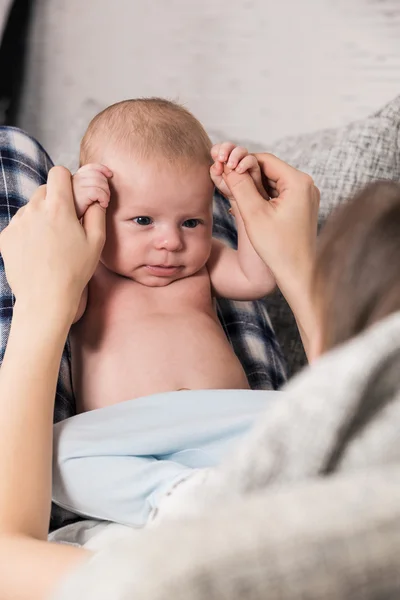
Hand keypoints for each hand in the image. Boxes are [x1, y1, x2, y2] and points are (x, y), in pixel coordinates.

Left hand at [0, 166, 105, 320]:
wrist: (45, 298)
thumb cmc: (74, 271)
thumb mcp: (96, 241)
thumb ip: (97, 211)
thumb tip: (95, 195)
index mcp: (58, 208)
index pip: (59, 173)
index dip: (68, 180)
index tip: (73, 195)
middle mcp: (34, 210)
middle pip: (44, 189)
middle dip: (55, 200)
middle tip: (65, 223)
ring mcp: (17, 223)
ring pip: (30, 207)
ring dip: (41, 216)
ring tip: (51, 242)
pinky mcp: (6, 236)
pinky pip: (19, 224)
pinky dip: (28, 231)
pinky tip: (38, 250)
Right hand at [72, 163, 111, 218]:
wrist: (65, 222)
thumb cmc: (75, 210)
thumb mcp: (81, 194)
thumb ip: (88, 185)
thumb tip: (105, 178)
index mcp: (74, 177)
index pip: (90, 167)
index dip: (103, 169)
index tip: (110, 174)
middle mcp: (74, 179)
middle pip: (98, 175)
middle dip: (106, 186)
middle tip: (106, 197)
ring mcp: (76, 186)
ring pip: (99, 182)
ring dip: (106, 193)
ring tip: (104, 202)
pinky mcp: (80, 195)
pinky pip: (98, 191)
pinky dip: (104, 198)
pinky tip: (103, 205)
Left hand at [210, 142, 267, 201]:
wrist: (245, 205)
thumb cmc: (232, 193)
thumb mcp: (220, 183)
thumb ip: (216, 172)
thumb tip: (218, 163)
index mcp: (223, 161)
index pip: (219, 149)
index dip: (217, 150)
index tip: (216, 157)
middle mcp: (234, 160)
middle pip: (230, 146)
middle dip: (225, 148)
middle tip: (222, 158)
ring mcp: (245, 163)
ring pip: (241, 150)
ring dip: (235, 154)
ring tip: (231, 166)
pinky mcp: (255, 169)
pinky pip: (251, 160)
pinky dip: (245, 162)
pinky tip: (239, 171)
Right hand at [222, 154, 319, 359]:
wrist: (299, 275)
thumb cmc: (279, 248)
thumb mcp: (253, 214)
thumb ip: (240, 186)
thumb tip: (227, 166)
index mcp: (298, 182)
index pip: (263, 160)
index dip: (241, 163)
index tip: (223, 171)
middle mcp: (306, 185)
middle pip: (269, 170)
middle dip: (246, 175)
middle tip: (225, 182)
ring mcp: (306, 197)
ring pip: (272, 182)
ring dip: (253, 187)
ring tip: (234, 196)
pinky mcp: (302, 208)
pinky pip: (278, 195)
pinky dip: (262, 197)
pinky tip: (247, 208)